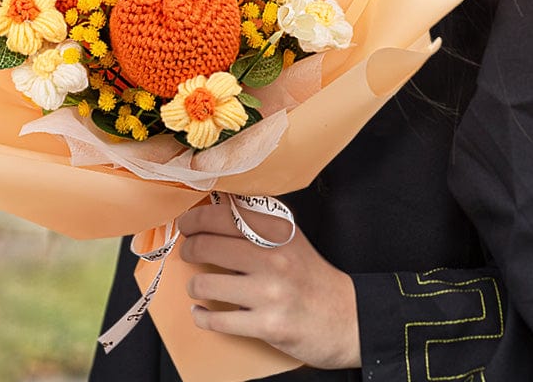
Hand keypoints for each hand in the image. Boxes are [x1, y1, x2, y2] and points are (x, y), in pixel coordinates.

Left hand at [177, 201, 360, 368]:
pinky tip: (201, 312)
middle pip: (208, 244)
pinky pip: (217, 320)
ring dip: (195, 285)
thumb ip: (259, 222)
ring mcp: (269, 292)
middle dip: (190, 248)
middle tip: (189, 250)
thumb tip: (217, 207)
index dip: (197, 216)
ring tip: (198, 285)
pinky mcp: (266, 324)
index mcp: (279, 230)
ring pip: (206, 283)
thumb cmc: (311, 276)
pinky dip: (202, 316)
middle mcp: (274, 256)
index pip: (224, 213)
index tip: (187, 221)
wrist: (344, 317)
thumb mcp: (291, 238)